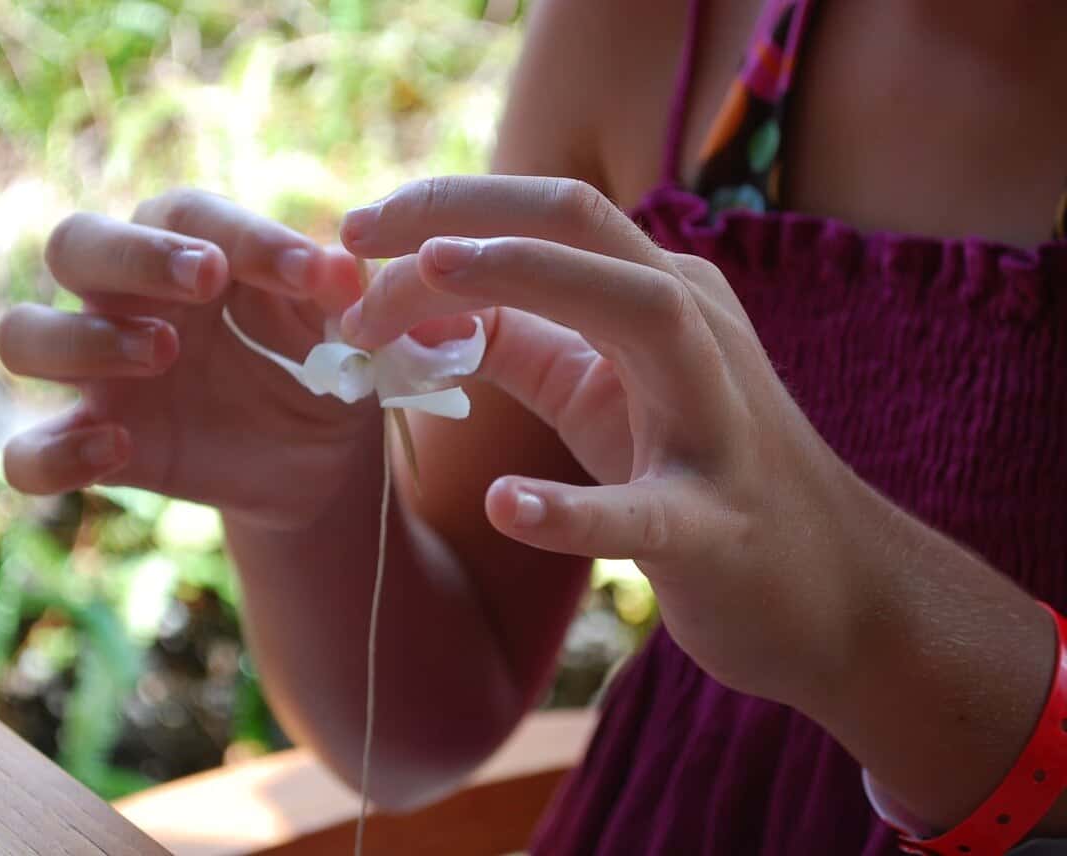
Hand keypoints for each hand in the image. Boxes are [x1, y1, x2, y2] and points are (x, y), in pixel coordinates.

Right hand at [0, 189, 376, 528]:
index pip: (186, 213)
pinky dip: (54, 454)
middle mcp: (125, 300)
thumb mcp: (344, 329)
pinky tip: (118, 449)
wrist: (321, 459)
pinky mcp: (95, 444)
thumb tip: (342, 270)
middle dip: (133, 254)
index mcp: (187, 249)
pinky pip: (27, 454)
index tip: (308, 271)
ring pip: (24, 335)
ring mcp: (100, 375)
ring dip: (82, 338)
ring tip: (163, 352)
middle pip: (74, 243)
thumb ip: (338, 295)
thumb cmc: (321, 366)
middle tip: (206, 278)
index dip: (244, 233)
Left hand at [337, 175, 871, 705]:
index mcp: (660, 292)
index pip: (549, 214)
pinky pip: (649, 511)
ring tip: (428, 279)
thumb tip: (421, 304)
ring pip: (642, 314)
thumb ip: (517, 339)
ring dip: (532, 280)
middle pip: (585, 224)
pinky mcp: (719, 525)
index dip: (444, 207)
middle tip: (353, 235)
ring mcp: (719, 420)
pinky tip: (506, 505)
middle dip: (465, 212)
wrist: (826, 590)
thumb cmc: (694, 473)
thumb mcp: (598, 387)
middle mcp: (697, 329)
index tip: (353, 232)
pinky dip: (574, 507)